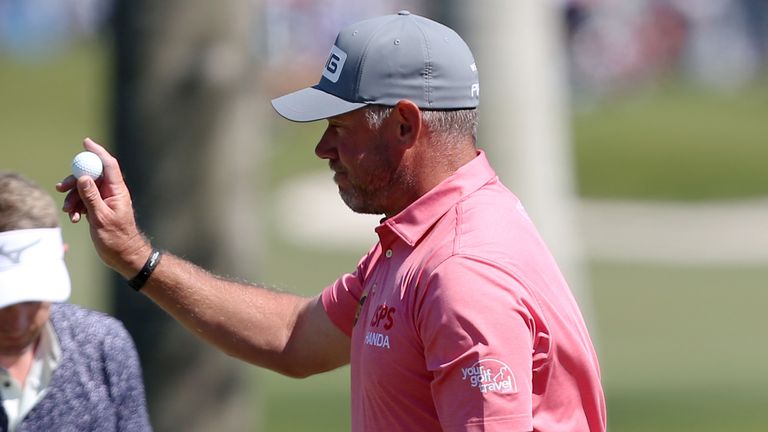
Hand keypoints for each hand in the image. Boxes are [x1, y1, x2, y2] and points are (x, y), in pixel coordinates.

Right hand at [56, 138, 150, 276]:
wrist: (123, 255)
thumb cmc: (117, 238)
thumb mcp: (101, 217)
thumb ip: (91, 197)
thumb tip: (83, 177)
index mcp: (117, 191)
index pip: (108, 165)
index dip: (97, 152)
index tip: (86, 142)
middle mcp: (112, 192)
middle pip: (91, 176)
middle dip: (75, 181)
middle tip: (61, 188)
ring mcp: (105, 200)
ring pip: (84, 189)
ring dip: (73, 198)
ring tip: (70, 212)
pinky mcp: (99, 209)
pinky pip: (84, 201)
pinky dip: (77, 207)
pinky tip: (75, 219)